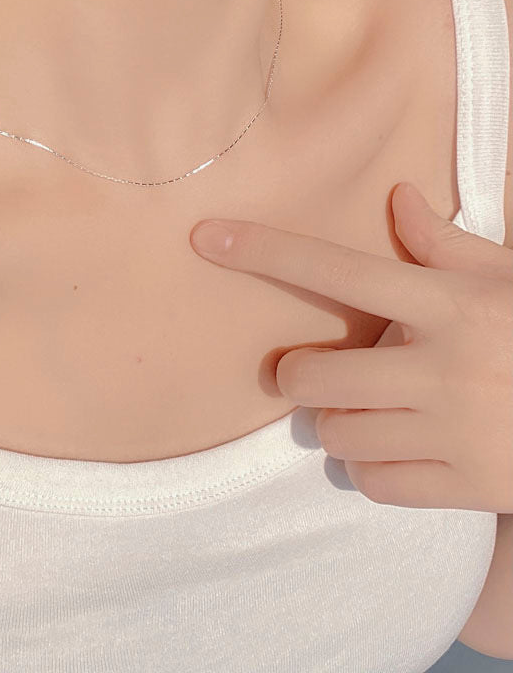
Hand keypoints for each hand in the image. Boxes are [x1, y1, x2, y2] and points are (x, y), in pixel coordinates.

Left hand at [189, 182, 512, 513]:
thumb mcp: (510, 283)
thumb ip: (448, 247)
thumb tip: (399, 200)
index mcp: (449, 304)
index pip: (335, 267)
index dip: (264, 249)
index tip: (204, 236)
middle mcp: (441, 366)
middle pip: (310, 377)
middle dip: (301, 378)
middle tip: (318, 374)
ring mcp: (450, 432)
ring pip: (334, 435)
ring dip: (337, 424)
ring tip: (372, 411)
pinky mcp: (462, 487)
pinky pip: (370, 482)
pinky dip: (370, 469)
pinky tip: (400, 450)